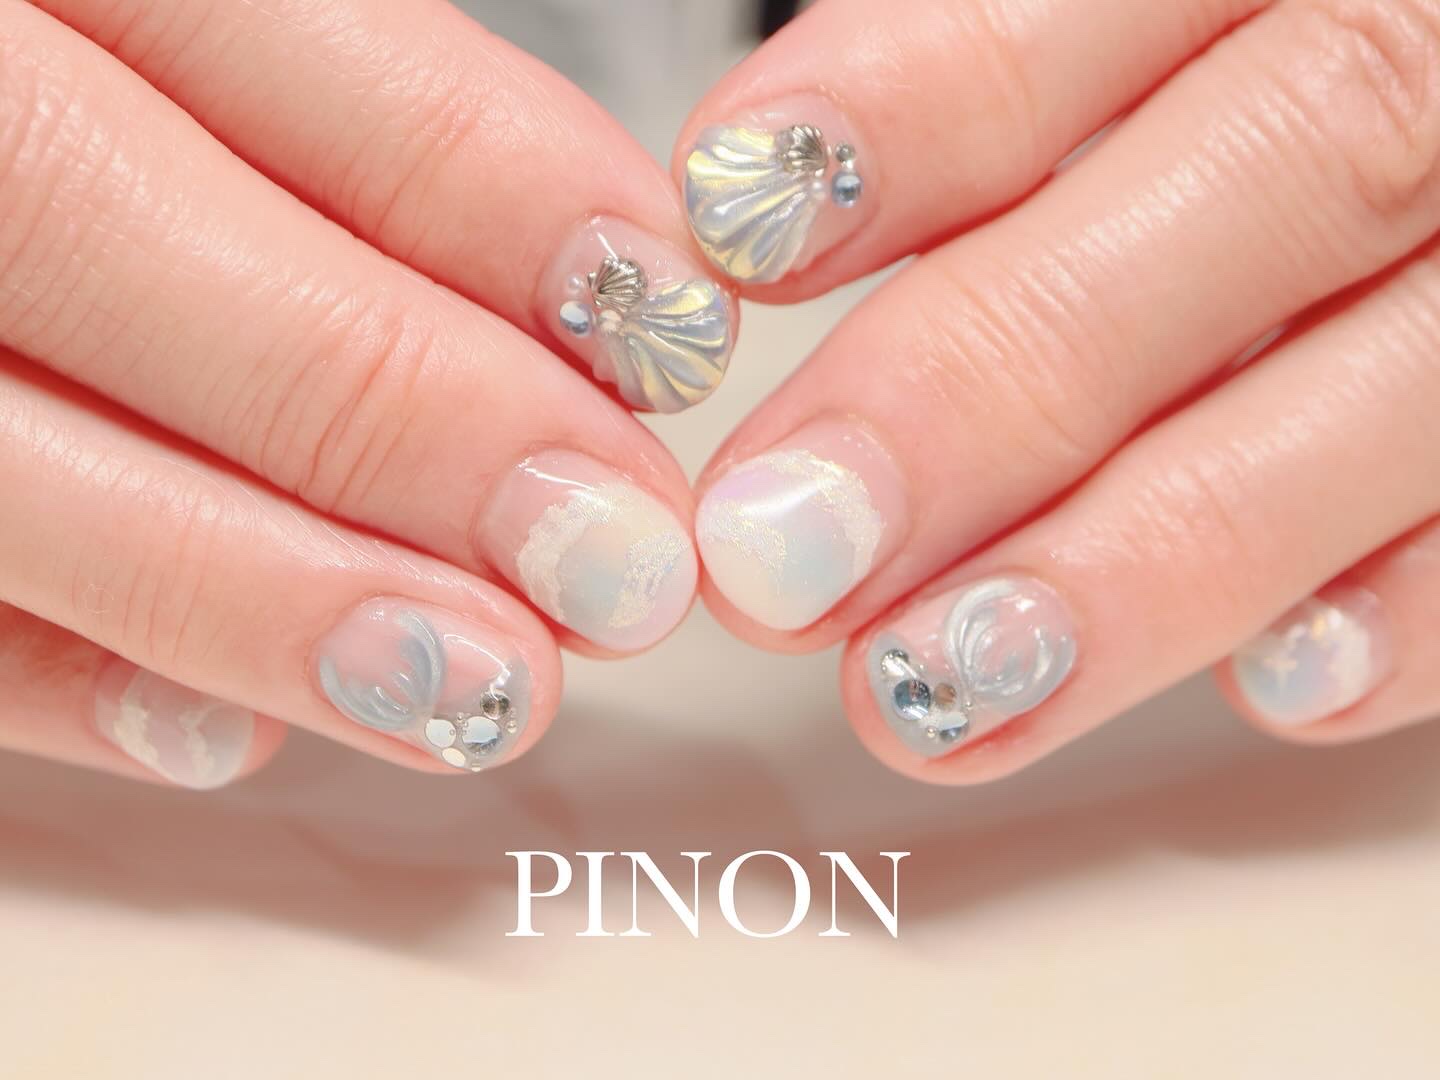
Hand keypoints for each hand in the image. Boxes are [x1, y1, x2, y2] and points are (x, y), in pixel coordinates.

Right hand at [0, 0, 736, 785]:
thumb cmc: (58, 92)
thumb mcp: (167, 29)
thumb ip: (361, 125)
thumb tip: (590, 295)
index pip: (257, 35)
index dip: (487, 191)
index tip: (662, 328)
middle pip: (104, 222)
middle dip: (394, 407)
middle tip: (610, 555)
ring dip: (256, 589)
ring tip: (482, 680)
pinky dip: (58, 679)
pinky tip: (220, 731)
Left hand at [677, 0, 1439, 781]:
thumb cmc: (1281, 74)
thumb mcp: (1172, 27)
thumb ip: (1011, 78)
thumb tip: (754, 201)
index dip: (920, 112)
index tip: (736, 228)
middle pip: (1266, 187)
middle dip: (990, 387)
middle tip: (785, 551)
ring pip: (1386, 393)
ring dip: (1145, 563)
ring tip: (934, 683)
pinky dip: (1412, 614)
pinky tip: (1272, 689)